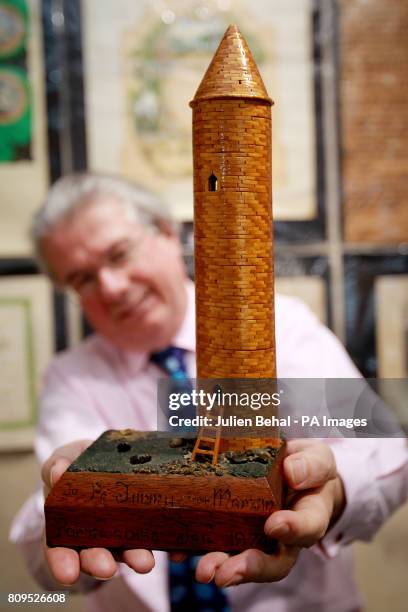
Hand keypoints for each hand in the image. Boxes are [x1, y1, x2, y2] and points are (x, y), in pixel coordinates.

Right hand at [42, 440, 154, 585]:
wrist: (109, 454)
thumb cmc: (78, 462)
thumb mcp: (65, 460)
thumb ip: (58, 466)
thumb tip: (59, 473)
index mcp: (66, 524)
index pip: (58, 550)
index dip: (62, 563)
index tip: (68, 574)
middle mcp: (93, 536)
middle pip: (93, 557)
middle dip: (99, 564)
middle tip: (106, 569)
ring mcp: (121, 532)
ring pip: (125, 551)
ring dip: (134, 557)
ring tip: (144, 562)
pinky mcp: (146, 523)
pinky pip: (155, 536)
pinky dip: (166, 544)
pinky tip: (175, 548)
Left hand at [195, 439, 344, 586]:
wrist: (292, 472)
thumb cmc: (307, 467)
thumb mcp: (317, 458)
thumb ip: (311, 465)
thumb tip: (293, 472)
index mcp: (310, 516)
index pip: (307, 527)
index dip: (292, 529)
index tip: (274, 525)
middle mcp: (285, 537)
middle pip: (273, 561)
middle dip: (249, 568)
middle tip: (226, 573)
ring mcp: (257, 538)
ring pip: (243, 560)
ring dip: (222, 566)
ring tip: (203, 571)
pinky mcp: (232, 532)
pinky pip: (216, 544)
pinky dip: (197, 549)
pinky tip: (179, 551)